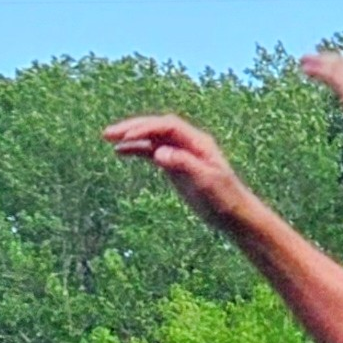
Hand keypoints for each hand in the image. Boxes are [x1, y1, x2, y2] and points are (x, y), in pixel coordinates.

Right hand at [104, 113, 253, 229]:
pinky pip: (152, 152)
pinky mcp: (175, 165)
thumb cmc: (225, 199)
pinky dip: (137, 150)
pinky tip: (120, 151)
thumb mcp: (206, 181)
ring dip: (131, 137)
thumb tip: (158, 152)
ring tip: (108, 139)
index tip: (128, 136)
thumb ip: (184, 164)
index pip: (168, 126)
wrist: (234, 215)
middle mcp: (188, 143)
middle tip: (109, 133)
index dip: (147, 128)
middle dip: (133, 128)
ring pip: (152, 138)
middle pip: (156, 127)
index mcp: (198, 142)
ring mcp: (180, 153)